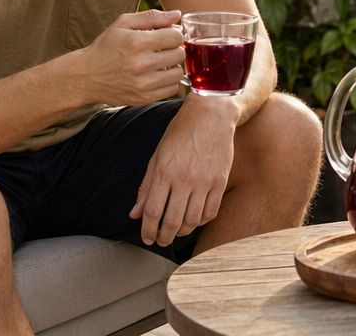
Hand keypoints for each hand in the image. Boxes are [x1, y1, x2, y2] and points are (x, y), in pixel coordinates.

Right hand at [75, 9, 186, 106]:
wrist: (86, 76)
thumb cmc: (106, 47)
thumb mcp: (123, 24)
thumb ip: (152, 17)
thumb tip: (177, 15)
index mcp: (138, 42)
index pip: (176, 36)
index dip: (174, 34)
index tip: (166, 36)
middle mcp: (142, 64)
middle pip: (180, 54)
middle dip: (174, 49)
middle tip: (163, 49)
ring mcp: (144, 84)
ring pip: (178, 73)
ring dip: (172, 67)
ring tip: (160, 63)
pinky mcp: (144, 98)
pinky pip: (171, 89)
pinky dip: (167, 82)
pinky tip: (156, 75)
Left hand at [131, 98, 237, 246]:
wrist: (211, 114)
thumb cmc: (181, 133)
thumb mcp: (157, 156)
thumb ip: (146, 187)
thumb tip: (135, 214)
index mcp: (164, 172)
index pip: (153, 212)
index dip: (147, 230)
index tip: (147, 238)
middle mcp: (184, 179)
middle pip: (172, 221)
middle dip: (164, 237)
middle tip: (160, 241)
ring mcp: (205, 181)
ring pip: (192, 221)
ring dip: (182, 232)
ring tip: (176, 232)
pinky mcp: (221, 181)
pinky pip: (211, 212)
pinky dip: (201, 222)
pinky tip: (194, 220)